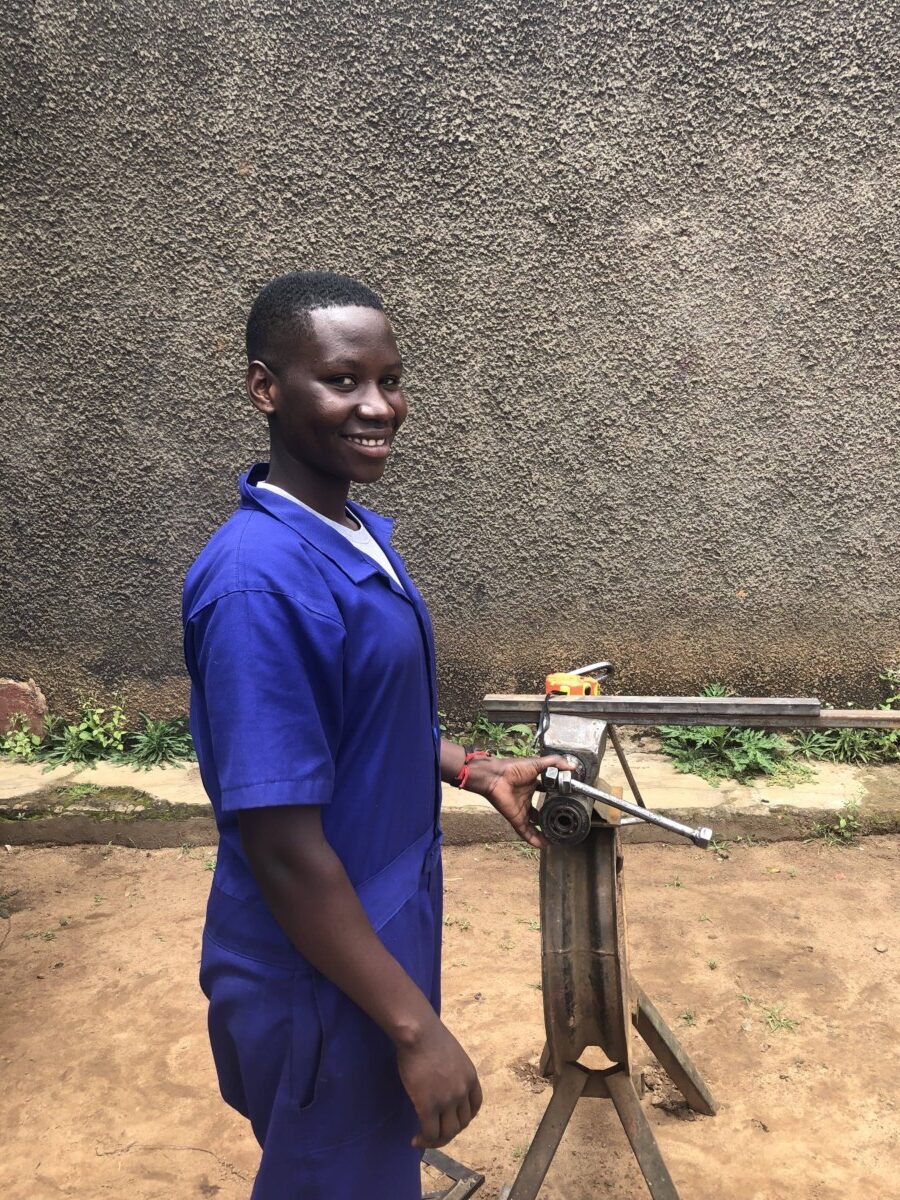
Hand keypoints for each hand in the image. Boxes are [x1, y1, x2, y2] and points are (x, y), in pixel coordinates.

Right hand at [396, 1018, 482, 1148]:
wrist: (418, 1032)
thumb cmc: (429, 1036)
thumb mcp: (452, 1054)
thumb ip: (453, 1071)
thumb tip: (443, 1081)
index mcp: (470, 1077)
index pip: (475, 1107)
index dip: (464, 1117)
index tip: (451, 1119)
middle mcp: (463, 1091)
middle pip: (462, 1123)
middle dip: (449, 1129)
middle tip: (434, 1129)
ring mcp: (447, 1100)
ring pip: (448, 1133)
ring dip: (436, 1140)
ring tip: (423, 1138)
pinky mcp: (428, 1106)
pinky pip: (430, 1133)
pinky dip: (424, 1141)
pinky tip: (415, 1139)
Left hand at [465, 754, 574, 848]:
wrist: (495, 777)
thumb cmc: (513, 769)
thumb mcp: (537, 763)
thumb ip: (555, 763)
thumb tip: (573, 767)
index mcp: (532, 785)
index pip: (546, 792)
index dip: (555, 796)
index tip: (566, 800)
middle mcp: (527, 799)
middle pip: (540, 811)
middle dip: (550, 816)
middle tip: (562, 821)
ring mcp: (522, 810)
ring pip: (534, 824)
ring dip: (543, 831)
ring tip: (556, 837)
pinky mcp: (516, 819)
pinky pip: (526, 832)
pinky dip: (534, 839)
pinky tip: (544, 845)